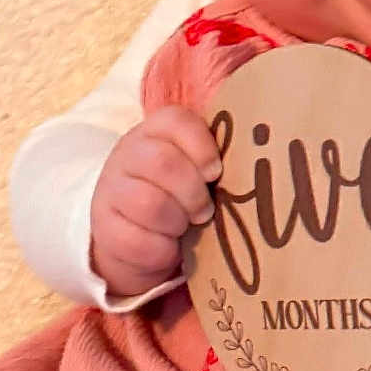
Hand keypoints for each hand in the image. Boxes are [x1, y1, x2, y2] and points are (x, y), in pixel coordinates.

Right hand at [90, 106, 223, 298]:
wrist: (129, 235)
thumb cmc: (176, 197)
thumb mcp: (193, 170)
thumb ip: (215, 160)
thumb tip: (265, 166)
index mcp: (155, 132)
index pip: (175, 120)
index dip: (201, 146)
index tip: (215, 171)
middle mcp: (128, 155)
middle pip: (163, 162)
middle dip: (193, 192)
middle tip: (206, 209)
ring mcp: (112, 191)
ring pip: (150, 203)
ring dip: (178, 220)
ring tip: (186, 226)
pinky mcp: (106, 229)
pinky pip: (139, 240)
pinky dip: (163, 249)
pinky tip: (168, 246)